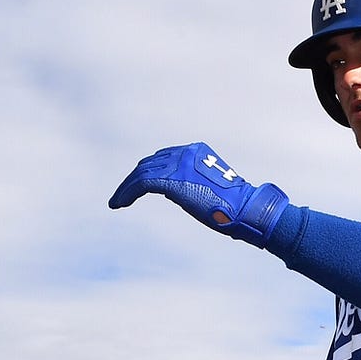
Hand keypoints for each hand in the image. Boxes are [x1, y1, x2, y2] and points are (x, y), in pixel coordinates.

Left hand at [109, 142, 288, 247]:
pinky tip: (120, 203)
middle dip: (132, 180)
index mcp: (194, 151)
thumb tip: (170, 190)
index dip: (145, 172)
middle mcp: (184, 152)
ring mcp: (178, 163)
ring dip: (125, 188)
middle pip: (149, 163)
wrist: (243, 208)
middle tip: (121, 196)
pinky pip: (141, 183)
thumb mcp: (207, 187)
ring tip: (117, 202)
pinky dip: (127, 193)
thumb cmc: (232, 206)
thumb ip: (188, 182)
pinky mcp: (171, 178)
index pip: (162, 158)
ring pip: (141, 173)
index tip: (135, 188)